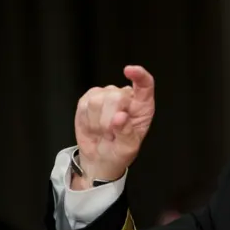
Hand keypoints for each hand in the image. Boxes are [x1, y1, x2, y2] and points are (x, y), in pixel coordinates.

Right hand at [72, 65, 154, 189]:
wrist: (100, 158)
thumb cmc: (119, 152)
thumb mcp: (128, 148)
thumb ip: (126, 133)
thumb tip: (120, 117)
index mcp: (142, 106)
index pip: (145, 84)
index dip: (139, 75)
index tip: (130, 70)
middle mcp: (125, 97)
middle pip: (115, 95)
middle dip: (109, 119)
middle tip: (111, 133)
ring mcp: (106, 96)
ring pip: (98, 100)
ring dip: (98, 122)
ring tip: (104, 131)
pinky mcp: (88, 99)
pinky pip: (84, 105)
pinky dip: (87, 121)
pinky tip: (94, 127)